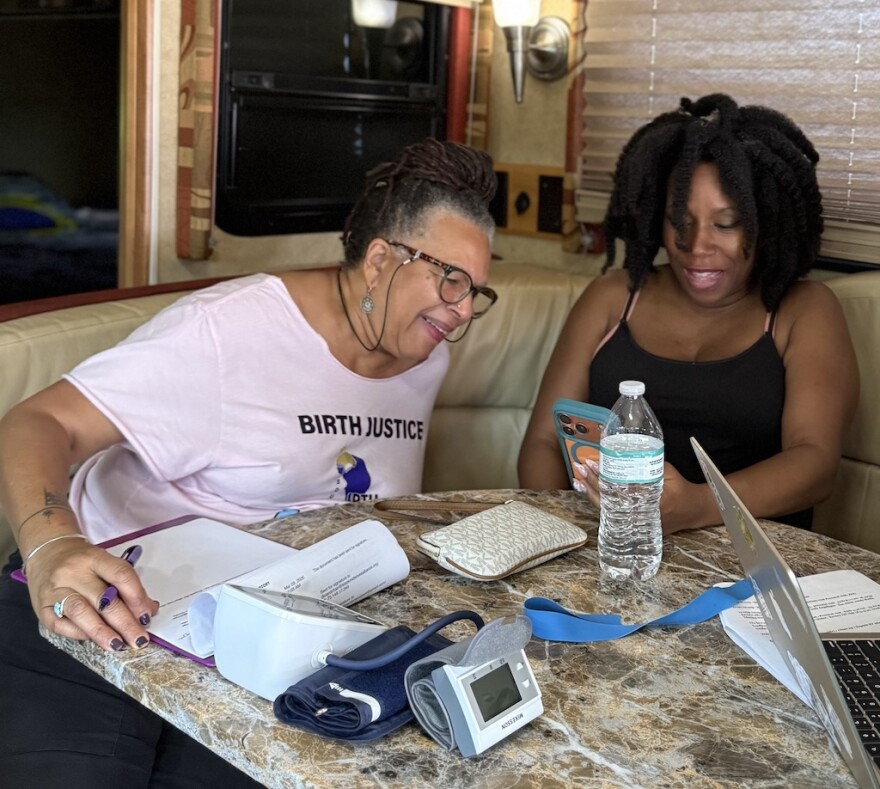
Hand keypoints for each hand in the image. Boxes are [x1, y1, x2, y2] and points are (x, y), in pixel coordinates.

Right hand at [24, 536, 158, 651]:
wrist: (48, 553)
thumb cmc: (83, 562)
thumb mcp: (105, 564)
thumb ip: (125, 585)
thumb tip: (147, 610)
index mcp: (94, 558)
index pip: (121, 575)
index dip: (137, 598)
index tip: (147, 616)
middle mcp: (73, 572)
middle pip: (103, 599)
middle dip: (125, 623)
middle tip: (139, 639)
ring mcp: (55, 590)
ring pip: (81, 613)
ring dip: (103, 633)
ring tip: (118, 645)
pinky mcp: (42, 607)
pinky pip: (61, 625)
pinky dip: (80, 634)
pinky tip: (95, 639)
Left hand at [576, 459, 710, 534]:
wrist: (692, 511)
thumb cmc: (680, 488)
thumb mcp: (668, 472)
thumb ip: (648, 463)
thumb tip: (622, 451)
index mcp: (652, 501)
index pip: (622, 488)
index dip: (604, 476)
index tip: (592, 463)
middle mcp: (640, 514)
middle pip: (609, 498)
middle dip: (592, 482)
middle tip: (579, 467)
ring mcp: (635, 522)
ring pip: (606, 508)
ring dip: (590, 491)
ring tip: (578, 477)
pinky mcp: (631, 525)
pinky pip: (610, 513)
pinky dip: (596, 500)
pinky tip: (585, 490)